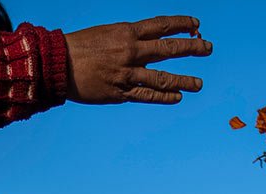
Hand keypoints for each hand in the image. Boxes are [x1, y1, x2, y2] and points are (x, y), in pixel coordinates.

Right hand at [64, 16, 210, 104]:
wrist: (57, 64)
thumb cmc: (80, 47)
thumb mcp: (107, 33)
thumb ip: (129, 39)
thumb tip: (149, 42)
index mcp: (126, 32)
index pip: (162, 25)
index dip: (182, 24)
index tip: (196, 25)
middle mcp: (130, 51)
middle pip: (169, 48)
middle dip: (192, 48)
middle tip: (208, 48)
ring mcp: (126, 74)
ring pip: (163, 77)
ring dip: (184, 80)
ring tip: (199, 83)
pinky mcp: (120, 92)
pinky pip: (147, 96)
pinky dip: (164, 97)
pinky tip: (177, 97)